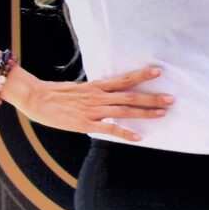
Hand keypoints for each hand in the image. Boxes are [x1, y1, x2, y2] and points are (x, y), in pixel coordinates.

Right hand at [4, 64, 172, 141]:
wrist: (36, 99)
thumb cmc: (56, 94)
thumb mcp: (79, 88)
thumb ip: (95, 91)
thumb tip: (108, 91)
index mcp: (97, 86)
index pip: (124, 79)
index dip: (142, 75)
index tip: (159, 71)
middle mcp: (98, 96)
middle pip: (131, 96)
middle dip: (152, 97)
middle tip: (171, 98)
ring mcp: (94, 110)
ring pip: (125, 111)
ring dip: (145, 112)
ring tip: (163, 113)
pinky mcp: (86, 123)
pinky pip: (110, 129)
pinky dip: (125, 133)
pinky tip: (139, 138)